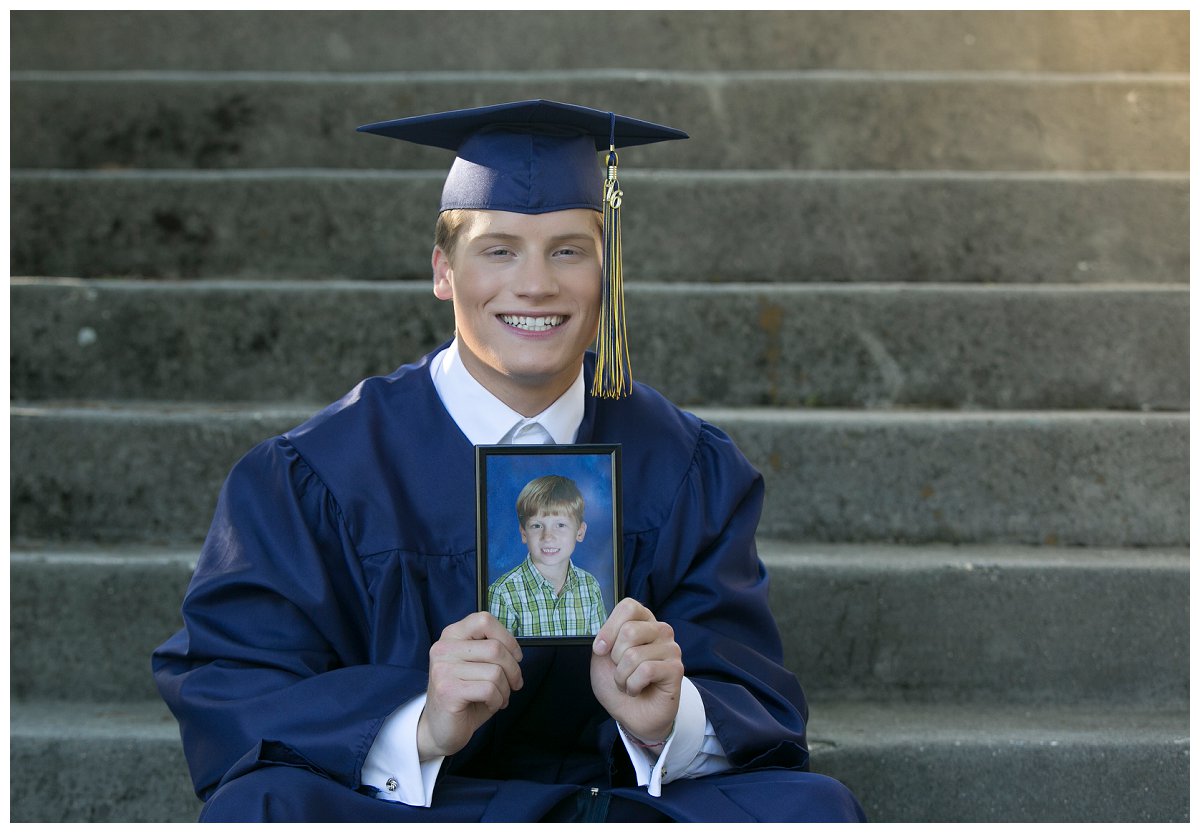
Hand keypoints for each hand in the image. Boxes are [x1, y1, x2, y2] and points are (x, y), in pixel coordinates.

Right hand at [417, 611, 522, 759]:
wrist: (440, 729)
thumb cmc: (465, 695)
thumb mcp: (477, 665)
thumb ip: (490, 650)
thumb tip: (516, 651)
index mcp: (451, 635)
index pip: (484, 620)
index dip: (507, 637)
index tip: (515, 656)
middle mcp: (444, 648)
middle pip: (495, 648)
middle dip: (513, 670)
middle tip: (514, 684)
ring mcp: (443, 669)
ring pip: (495, 672)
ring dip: (506, 689)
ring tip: (500, 697)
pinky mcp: (448, 691)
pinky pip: (489, 690)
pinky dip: (498, 700)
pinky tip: (491, 705)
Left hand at [590, 598, 683, 743]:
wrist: (631, 715)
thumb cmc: (619, 682)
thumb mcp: (602, 658)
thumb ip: (604, 639)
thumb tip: (603, 638)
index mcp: (643, 621)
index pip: (629, 606)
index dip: (609, 628)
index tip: (600, 649)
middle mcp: (660, 630)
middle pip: (629, 631)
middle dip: (615, 658)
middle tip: (621, 670)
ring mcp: (671, 649)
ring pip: (634, 655)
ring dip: (622, 676)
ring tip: (628, 683)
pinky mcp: (676, 669)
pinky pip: (645, 671)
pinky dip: (632, 685)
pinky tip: (637, 689)